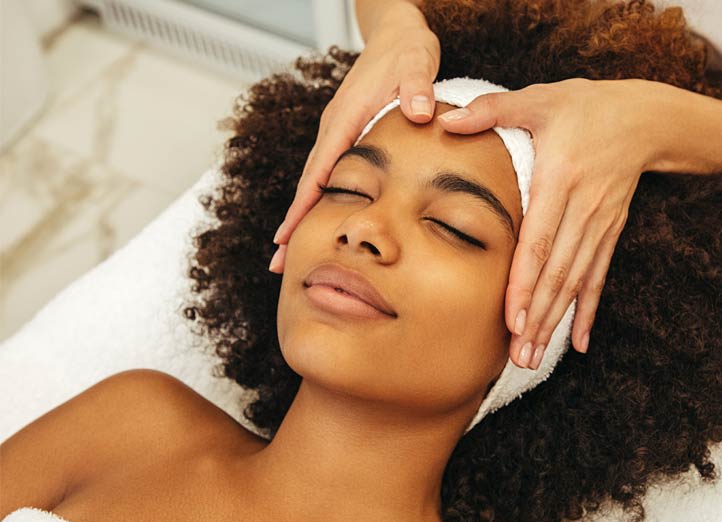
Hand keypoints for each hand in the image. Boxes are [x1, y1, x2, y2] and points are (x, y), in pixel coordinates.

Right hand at [269, 3, 439, 271]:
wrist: (397, 33)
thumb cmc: (407, 50)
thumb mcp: (416, 63)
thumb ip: (417, 88)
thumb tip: (419, 112)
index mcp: (346, 118)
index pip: (319, 171)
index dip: (303, 207)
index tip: (288, 238)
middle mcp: (335, 127)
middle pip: (308, 183)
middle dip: (293, 223)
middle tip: (280, 264)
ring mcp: (338, 131)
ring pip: (315, 179)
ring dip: (302, 215)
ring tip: (290, 253)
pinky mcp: (346, 132)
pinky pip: (327, 171)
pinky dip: (317, 197)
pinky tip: (319, 219)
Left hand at [437, 78, 660, 368]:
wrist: (644, 118)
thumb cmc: (583, 106)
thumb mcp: (539, 99)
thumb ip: (492, 110)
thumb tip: (445, 122)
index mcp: (561, 178)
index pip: (541, 240)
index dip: (526, 282)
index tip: (512, 318)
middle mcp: (583, 208)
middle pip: (558, 272)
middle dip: (538, 316)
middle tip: (517, 356)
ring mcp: (600, 224)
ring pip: (575, 281)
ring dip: (555, 321)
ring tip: (533, 356)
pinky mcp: (610, 232)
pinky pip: (598, 276)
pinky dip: (587, 311)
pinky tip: (577, 343)